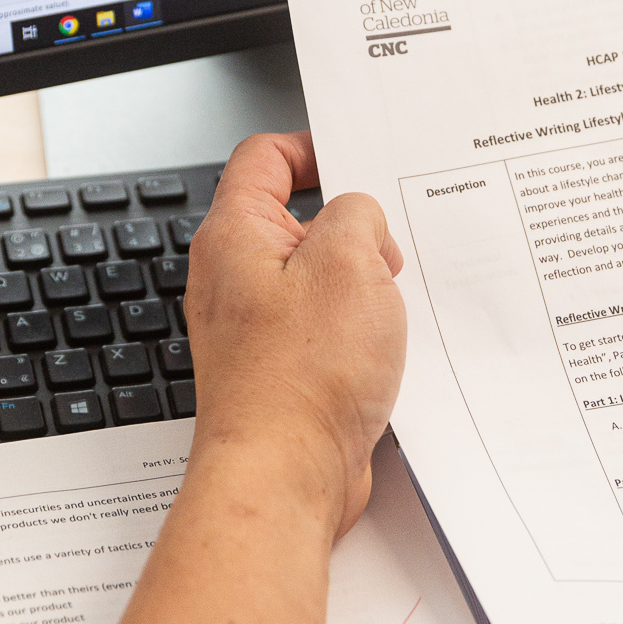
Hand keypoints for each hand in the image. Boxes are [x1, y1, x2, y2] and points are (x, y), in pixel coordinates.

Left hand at [184, 132, 405, 535]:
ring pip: (317, 277)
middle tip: (388, 241)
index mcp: (236, 235)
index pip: (265, 158)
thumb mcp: (352, 262)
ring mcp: (255, 326)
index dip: (313, 147)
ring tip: (387, 301)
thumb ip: (359, 215)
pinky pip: (323, 326)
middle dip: (353, 226)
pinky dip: (357, 327)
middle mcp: (234, 278)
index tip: (358, 157)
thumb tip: (362, 222)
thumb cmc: (300, 378)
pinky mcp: (279, 368)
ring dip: (361, 283)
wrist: (283, 476)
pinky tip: (384, 345)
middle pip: (297, 219)